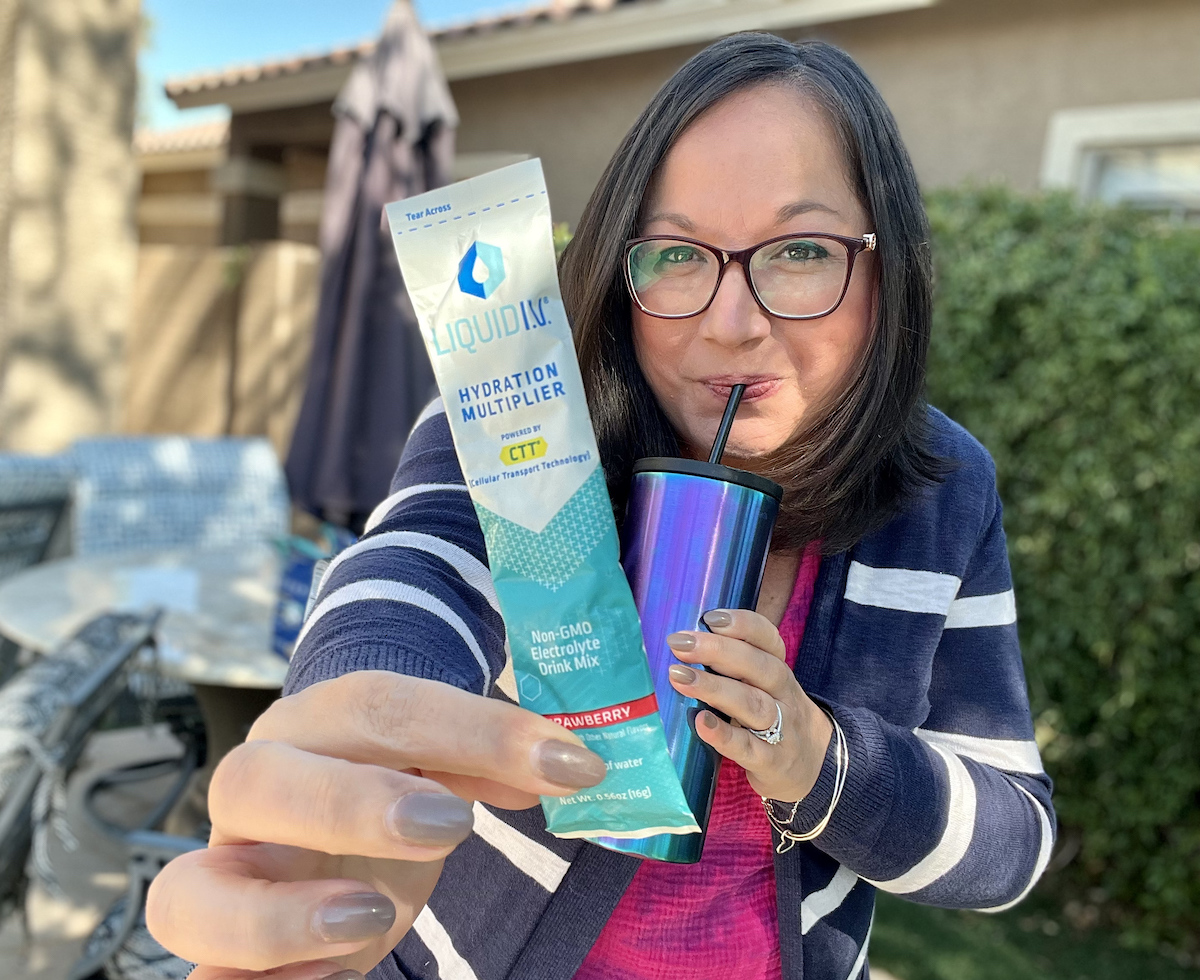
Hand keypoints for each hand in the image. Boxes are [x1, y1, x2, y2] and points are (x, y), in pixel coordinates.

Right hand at [145, 671, 607, 979]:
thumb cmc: (393, 773)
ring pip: (187, 894)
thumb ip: (494, 756)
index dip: (476, 731)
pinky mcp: (222, 943)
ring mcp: (228, 872)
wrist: (323, 805)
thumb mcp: (443, 755)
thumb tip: (567, 765)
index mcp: (319, 723)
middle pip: (259, 779)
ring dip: (274, 919)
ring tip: (369, 923)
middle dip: (350, 803)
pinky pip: (200, 976)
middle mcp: (257, 787)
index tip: (568, 766)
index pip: (381, 705)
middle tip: (450, 828)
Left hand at [665, 609, 831, 802]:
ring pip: (752, 703)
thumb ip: (733, 667)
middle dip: (717, 651)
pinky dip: (724, 735)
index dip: (742, 625)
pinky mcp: (771, 762)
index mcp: (778, 670)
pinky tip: (700, 723)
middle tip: (679, 643)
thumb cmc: (773, 718)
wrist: (815, 768)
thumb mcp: (764, 688)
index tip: (709, 617)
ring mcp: (781, 729)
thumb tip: (682, 643)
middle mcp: (783, 695)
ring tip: (678, 677)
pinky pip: (748, 747)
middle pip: (757, 666)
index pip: (768, 640)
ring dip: (714, 688)